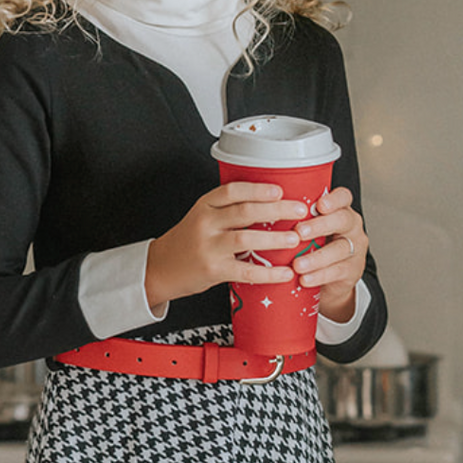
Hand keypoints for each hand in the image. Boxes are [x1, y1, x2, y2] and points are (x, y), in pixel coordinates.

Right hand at [144, 180, 308, 307]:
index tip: (280, 190)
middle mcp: (206, 223)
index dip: (258, 189)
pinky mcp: (214, 270)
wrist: (161, 268)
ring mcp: (209, 247)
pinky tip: (285, 272)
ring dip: (275, 239)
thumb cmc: (188, 241)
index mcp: (205, 205)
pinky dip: (268, 272)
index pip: (233, 190)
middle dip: (277, 210)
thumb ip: (228, 210)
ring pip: (246, 238)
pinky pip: (246, 271)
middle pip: (245, 211)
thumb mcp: (202, 217)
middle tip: (300, 211)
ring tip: (295, 238)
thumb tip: (271, 204)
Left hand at [292, 184, 366, 321]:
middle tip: (299, 232)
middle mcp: (350, 227)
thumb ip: (294, 218)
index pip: (343, 197)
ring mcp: (354, 249)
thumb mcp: (307, 229)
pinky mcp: (352, 271)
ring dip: (317, 257)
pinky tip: (304, 279)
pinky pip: (337, 272)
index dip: (334, 199)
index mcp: (339, 210)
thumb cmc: (312, 247)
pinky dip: (319, 276)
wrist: (328, 282)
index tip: (319, 205)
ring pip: (340, 249)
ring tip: (297, 264)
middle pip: (343, 220)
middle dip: (320, 225)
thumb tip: (259, 207)